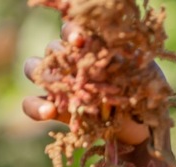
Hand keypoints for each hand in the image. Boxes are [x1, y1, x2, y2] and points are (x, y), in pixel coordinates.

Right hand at [21, 27, 165, 152]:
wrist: (141, 126)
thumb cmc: (143, 93)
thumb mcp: (144, 72)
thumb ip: (130, 60)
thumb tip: (123, 50)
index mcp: (90, 47)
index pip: (72, 31)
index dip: (72, 31)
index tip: (81, 40)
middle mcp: (70, 62)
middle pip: (52, 49)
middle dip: (58, 52)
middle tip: (71, 62)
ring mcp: (59, 85)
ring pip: (34, 69)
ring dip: (41, 75)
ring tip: (56, 89)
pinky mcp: (54, 108)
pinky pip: (31, 103)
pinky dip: (36, 106)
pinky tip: (48, 112)